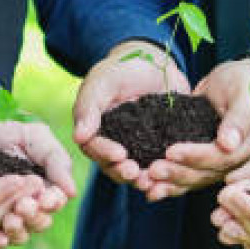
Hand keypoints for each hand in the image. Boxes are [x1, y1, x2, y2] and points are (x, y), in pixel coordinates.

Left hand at [0, 106, 77, 248]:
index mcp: (38, 183)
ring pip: (17, 234)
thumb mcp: (32, 136)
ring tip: (10, 219)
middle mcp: (21, 200)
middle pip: (38, 222)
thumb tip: (72, 192)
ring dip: (19, 231)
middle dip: (34, 217)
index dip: (52, 204)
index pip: (53, 203)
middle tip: (23, 205)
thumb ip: (56, 160)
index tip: (45, 198)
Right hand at [74, 40, 185, 191]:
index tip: (119, 155)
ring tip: (151, 182)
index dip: (105, 153)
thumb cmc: (124, 68)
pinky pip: (158, 166)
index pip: (94, 147)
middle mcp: (113, 144)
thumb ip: (89, 106)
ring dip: (141, 180)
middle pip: (113, 166)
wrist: (158, 66)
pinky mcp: (158, 150)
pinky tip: (171, 177)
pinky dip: (162, 175)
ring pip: (135, 171)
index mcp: (94, 130)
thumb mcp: (104, 81)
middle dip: (123, 172)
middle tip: (135, 173)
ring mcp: (136, 149)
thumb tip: (78, 137)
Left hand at [143, 57, 249, 201]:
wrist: (237, 80)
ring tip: (145, 184)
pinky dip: (168, 183)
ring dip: (169, 183)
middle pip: (206, 174)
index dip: (197, 156)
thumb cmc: (244, 81)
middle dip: (177, 173)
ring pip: (194, 179)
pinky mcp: (204, 160)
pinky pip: (187, 174)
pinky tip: (150, 189)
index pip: (222, 158)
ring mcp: (219, 162)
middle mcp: (235, 159)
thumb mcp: (245, 91)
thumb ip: (239, 117)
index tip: (171, 152)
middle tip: (152, 170)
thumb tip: (228, 144)